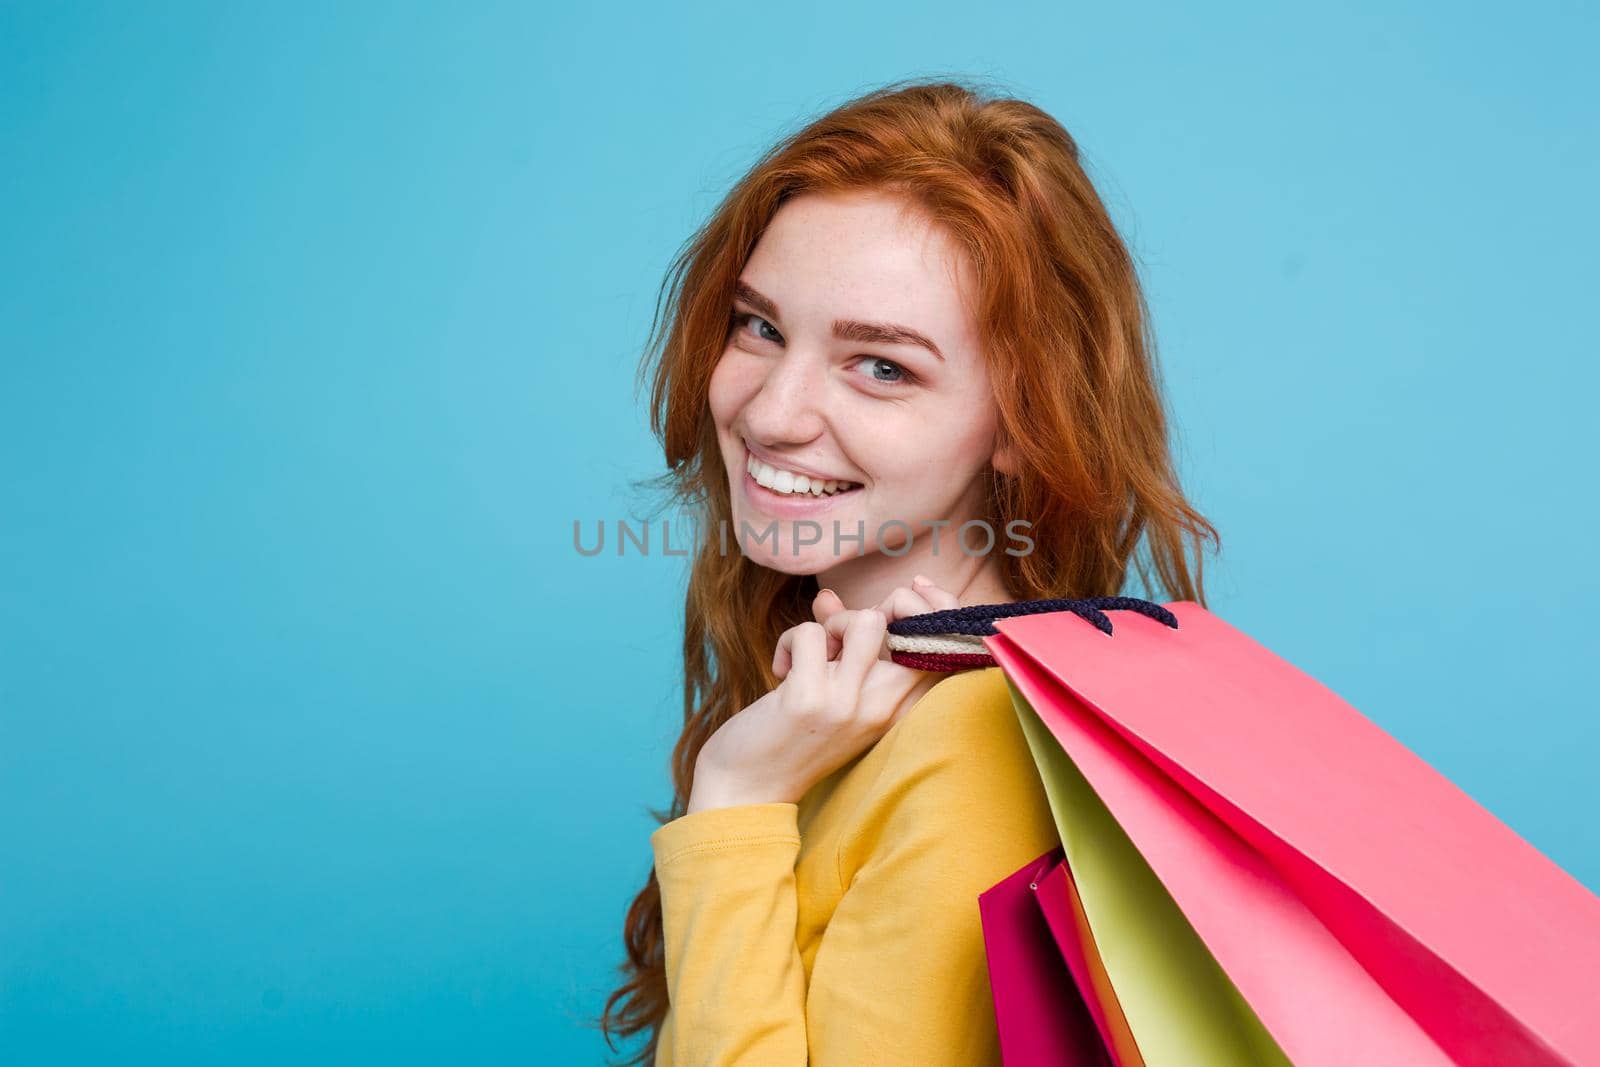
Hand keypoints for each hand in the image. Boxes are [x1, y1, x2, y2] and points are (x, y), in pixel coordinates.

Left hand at [689, 575, 962, 812]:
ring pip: (867, 621)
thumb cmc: (789, 738)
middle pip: (920, 628)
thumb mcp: (829, 693)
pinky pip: (810, 634)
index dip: (940, 607)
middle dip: (893, 604)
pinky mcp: (809, 700)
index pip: (950, 649)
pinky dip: (788, 640)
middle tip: (849, 630)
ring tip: (815, 651)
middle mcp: (882, 708)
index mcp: (897, 710)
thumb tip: (828, 597)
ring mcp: (848, 706)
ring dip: (835, 623)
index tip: (910, 591)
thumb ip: (838, 646)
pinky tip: (781, 670)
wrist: (748, 790)